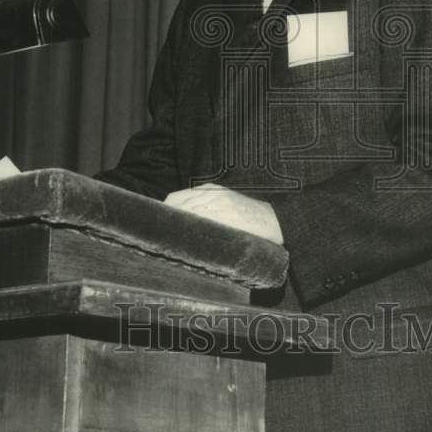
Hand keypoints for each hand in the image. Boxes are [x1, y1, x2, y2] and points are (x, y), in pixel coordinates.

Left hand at [164, 183, 283, 244]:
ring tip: (165, 242)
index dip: (163, 212)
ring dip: (174, 227)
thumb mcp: (225, 204)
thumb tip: (181, 222)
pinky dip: (189, 231)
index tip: (156, 225)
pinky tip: (184, 242)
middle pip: (175, 205)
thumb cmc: (249, 217)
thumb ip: (205, 208)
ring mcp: (217, 203)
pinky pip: (200, 222)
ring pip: (185, 213)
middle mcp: (210, 193)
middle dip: (165, 220)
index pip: (175, 198)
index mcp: (209, 189)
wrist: (276, 220)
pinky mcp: (224, 215)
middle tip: (155, 236)